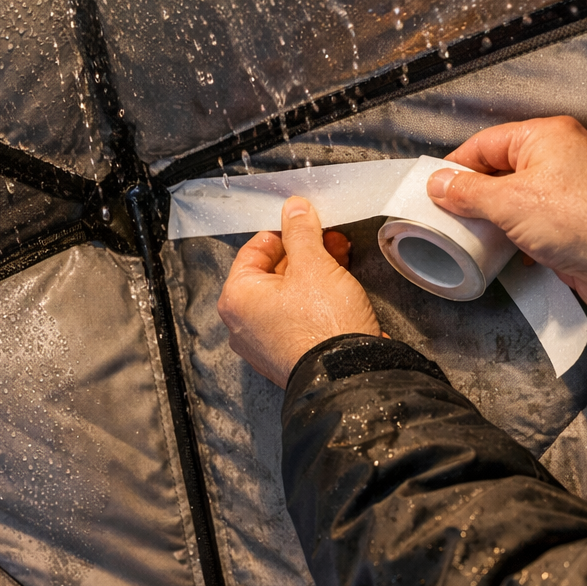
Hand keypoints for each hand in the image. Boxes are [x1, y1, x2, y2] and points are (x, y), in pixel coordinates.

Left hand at [217, 195, 381, 386]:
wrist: (348, 375)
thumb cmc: (323, 327)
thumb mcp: (314, 264)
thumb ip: (301, 232)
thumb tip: (295, 210)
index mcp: (237, 298)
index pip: (254, 250)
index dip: (283, 232)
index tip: (303, 223)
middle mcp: (244, 324)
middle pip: (271, 273)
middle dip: (303, 252)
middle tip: (328, 238)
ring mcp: (265, 343)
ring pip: (287, 295)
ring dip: (313, 272)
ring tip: (340, 257)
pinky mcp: (288, 354)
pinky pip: (297, 317)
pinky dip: (315, 300)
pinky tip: (338, 287)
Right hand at [426, 116, 586, 309]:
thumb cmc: (579, 219)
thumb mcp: (509, 202)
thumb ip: (468, 192)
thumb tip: (440, 184)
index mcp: (545, 136)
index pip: (485, 143)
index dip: (456, 165)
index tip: (434, 188)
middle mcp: (558, 157)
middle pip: (498, 170)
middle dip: (473, 194)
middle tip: (448, 214)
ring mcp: (565, 189)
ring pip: (513, 198)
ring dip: (492, 218)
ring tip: (472, 234)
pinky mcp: (570, 219)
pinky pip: (530, 221)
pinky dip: (513, 234)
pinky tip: (503, 251)